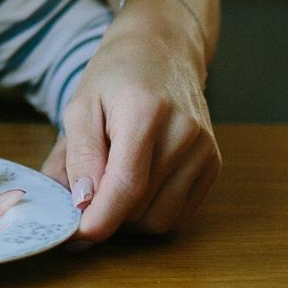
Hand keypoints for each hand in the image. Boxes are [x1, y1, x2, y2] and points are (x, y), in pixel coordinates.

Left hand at [43, 25, 219, 241]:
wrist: (163, 49)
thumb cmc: (116, 76)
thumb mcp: (81, 106)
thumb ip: (78, 156)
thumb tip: (79, 204)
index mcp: (146, 113)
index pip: (126, 187)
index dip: (98, 220)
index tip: (74, 237)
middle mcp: (184, 134)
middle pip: (142, 209)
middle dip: (107, 215)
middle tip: (85, 198)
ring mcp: (205, 150)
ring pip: (161, 220)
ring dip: (130, 218)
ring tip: (112, 185)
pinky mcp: (214, 164)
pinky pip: (180, 215)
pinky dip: (153, 212)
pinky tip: (138, 185)